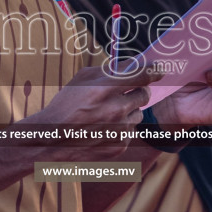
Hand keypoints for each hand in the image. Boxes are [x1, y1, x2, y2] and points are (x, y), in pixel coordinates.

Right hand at [24, 64, 159, 159]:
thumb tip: (134, 65)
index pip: (142, 75)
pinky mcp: (119, 146)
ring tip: (108, 114)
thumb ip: (109, 70)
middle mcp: (115, 109)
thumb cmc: (66, 104)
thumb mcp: (82, 79)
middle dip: (139, 91)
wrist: (52, 138)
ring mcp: (119, 130)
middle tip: (127, 92)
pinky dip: (121, 129)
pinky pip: (129, 132)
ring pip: (137, 114)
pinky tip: (103, 129)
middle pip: (144, 95)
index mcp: (105, 89)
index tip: (160, 69)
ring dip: (128, 111)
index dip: (154, 70)